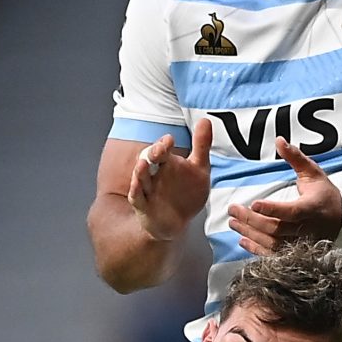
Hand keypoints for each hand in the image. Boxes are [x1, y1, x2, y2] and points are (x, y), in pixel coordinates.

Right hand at [127, 115, 214, 241]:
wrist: (176, 222)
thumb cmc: (185, 193)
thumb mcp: (198, 169)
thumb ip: (201, 145)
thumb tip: (205, 119)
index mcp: (166, 163)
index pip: (162, 149)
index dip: (164, 144)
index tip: (170, 139)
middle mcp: (154, 174)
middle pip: (149, 160)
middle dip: (153, 153)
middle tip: (160, 149)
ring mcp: (147, 190)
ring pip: (140, 177)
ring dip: (140, 171)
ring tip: (143, 164)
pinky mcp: (143, 206)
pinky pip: (137, 197)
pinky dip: (136, 191)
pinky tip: (137, 185)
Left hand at [228, 139, 341, 253]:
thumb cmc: (326, 195)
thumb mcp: (314, 173)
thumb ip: (296, 158)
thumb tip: (279, 141)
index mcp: (311, 208)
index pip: (291, 211)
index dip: (272, 209)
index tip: (254, 203)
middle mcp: (306, 229)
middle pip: (276, 228)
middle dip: (251, 220)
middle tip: (233, 210)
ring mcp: (301, 243)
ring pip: (272, 243)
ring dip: (250, 234)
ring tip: (233, 223)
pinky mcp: (296, 252)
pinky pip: (274, 255)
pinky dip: (257, 249)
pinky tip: (243, 240)